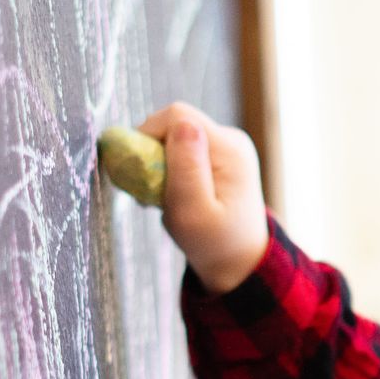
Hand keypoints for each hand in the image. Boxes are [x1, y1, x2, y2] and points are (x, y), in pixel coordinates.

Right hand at [138, 100, 268, 289]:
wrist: (238, 263)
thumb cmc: (214, 244)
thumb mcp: (193, 213)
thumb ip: (185, 168)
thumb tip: (182, 123)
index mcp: (229, 148)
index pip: (175, 116)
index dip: (147, 137)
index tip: (140, 174)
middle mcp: (231, 139)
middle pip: (173, 124)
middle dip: (152, 153)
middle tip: (150, 191)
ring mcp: (226, 146)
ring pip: (174, 136)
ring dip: (159, 164)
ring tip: (163, 197)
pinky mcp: (218, 156)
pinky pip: (181, 149)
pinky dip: (169, 169)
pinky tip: (173, 194)